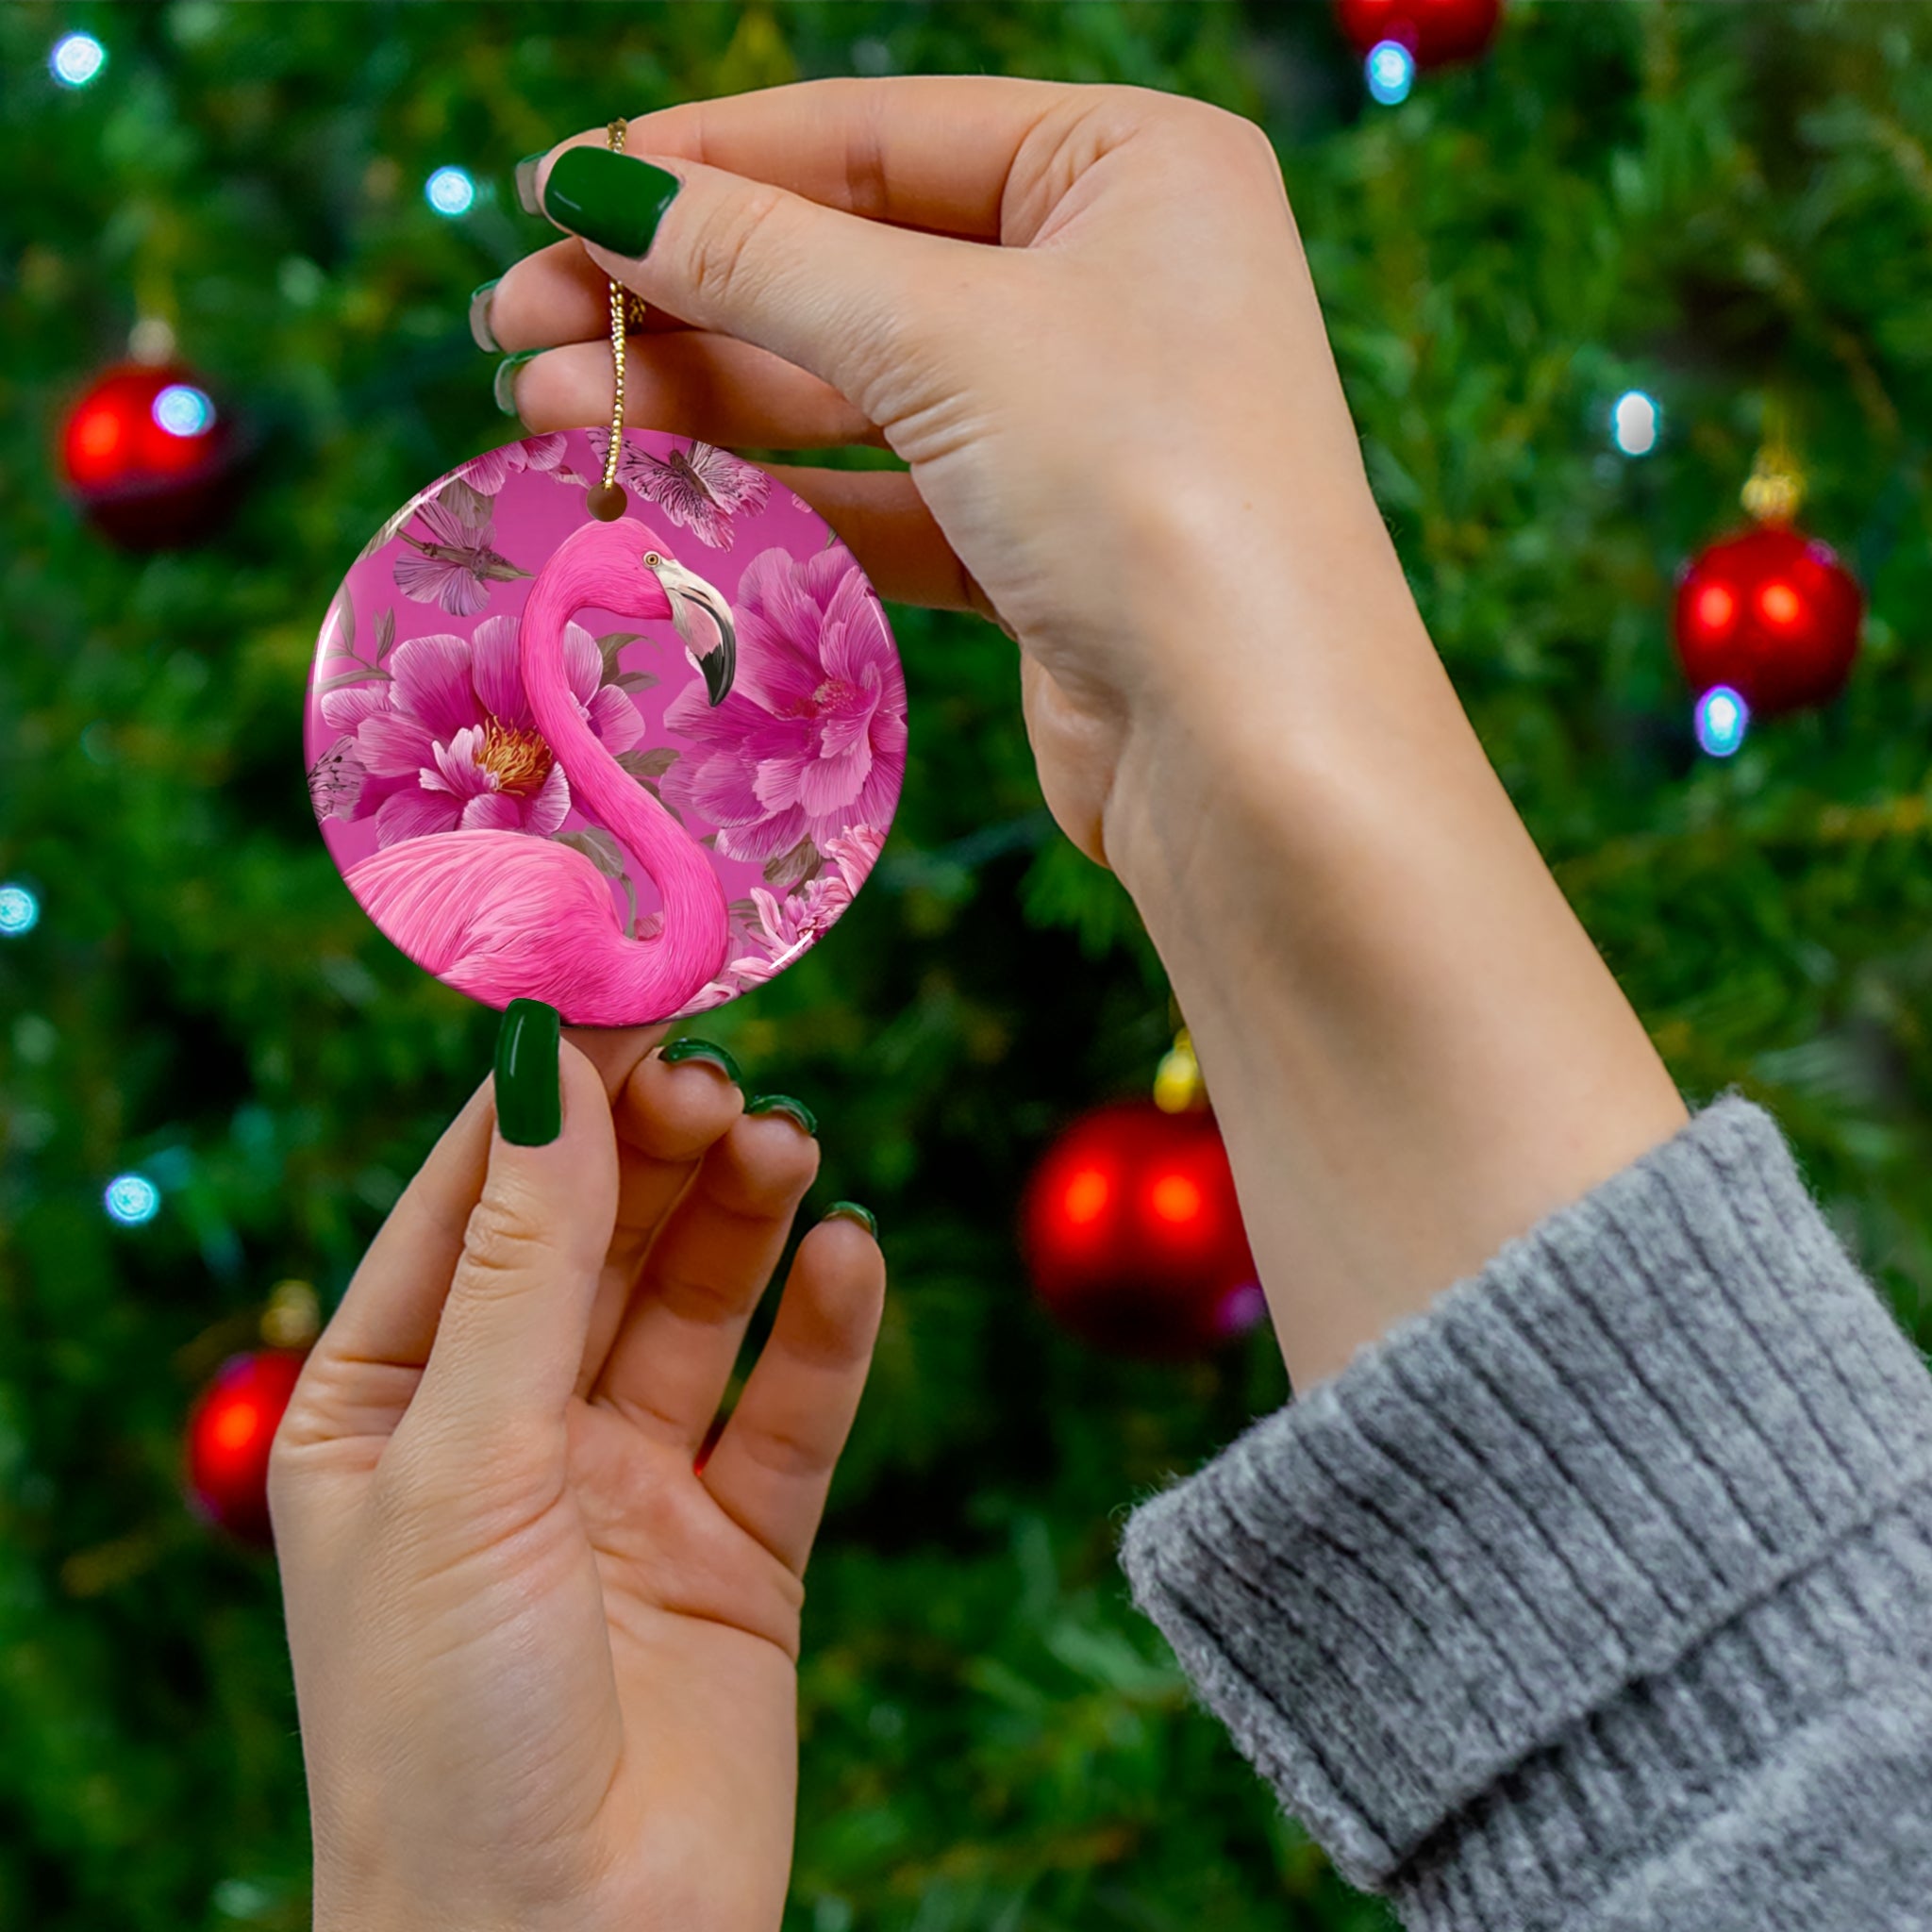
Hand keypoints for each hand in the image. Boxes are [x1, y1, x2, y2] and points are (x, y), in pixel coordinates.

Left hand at [270, 1023, 883, 1931]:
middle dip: (656, 1153)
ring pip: (697, 1307)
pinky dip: (824, 1331)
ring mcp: (627, 1488)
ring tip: (787, 1148)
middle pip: (597, 1239)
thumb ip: (524, 1262)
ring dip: (742, 1219)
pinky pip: (790, 1411)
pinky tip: (849, 1258)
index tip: (628, 992)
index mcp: (387, 1406)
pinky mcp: (738, 1550)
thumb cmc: (446, 1726)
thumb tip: (548, 1064)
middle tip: (722, 1081)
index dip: (549, 1096)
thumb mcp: (464, 1463)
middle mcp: (508, 1433)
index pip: (473, 1203)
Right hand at [484, 75, 1391, 879]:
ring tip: (542, 410)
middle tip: (514, 326)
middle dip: (681, 295)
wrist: (1256, 749)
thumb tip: (596, 189)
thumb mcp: (943, 336)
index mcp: (1132, 166)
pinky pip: (889, 496)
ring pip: (858, 388)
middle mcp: (1117, 280)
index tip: (553, 191)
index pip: (876, 135)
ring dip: (705, 398)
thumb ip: (762, 259)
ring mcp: (1084, 421)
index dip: (704, 162)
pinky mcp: (1049, 547)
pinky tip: (660, 493)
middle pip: (853, 262)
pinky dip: (780, 496)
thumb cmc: (1143, 488)